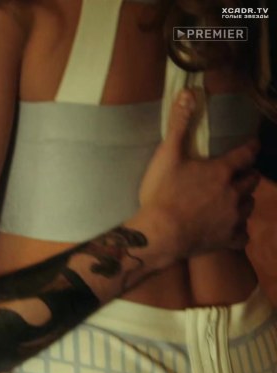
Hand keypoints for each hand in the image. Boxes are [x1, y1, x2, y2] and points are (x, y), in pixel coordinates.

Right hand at [139, 90, 259, 255]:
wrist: (160, 233)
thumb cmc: (162, 193)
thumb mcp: (167, 155)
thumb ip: (179, 125)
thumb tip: (188, 93)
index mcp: (222, 171)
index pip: (245, 154)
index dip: (250, 147)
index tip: (253, 144)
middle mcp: (234, 193)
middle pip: (252, 181)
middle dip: (248, 175)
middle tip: (241, 174)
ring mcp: (233, 218)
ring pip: (250, 205)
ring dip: (244, 200)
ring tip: (234, 200)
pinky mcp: (227, 239)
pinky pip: (243, 234)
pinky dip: (239, 230)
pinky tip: (231, 228)